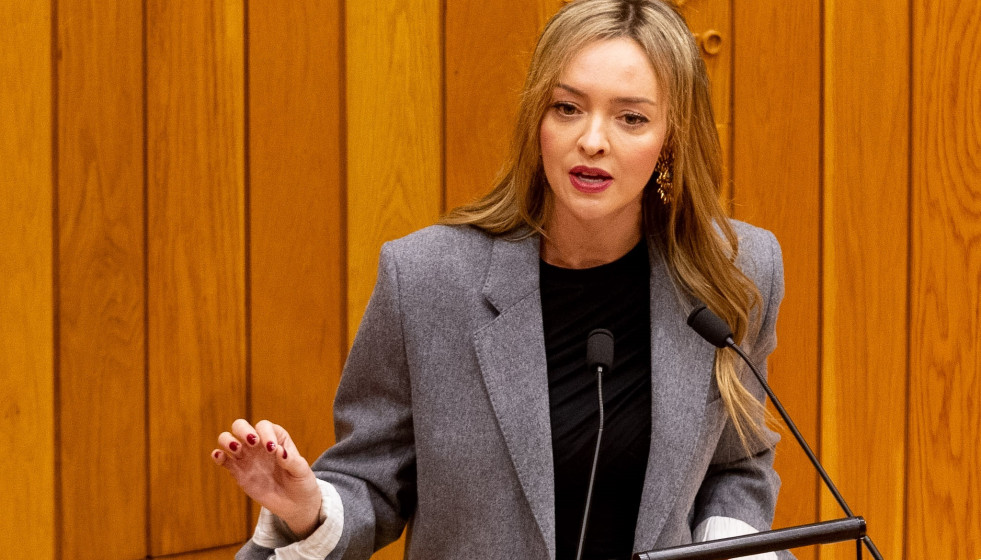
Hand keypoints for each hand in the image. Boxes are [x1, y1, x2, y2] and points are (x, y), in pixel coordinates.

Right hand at [212, 419, 322, 537]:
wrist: (295, 504)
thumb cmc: (301, 482)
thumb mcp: (302, 471)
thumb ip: (292, 461)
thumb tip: (280, 452)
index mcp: (276, 438)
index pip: (264, 426)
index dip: (265, 434)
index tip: (271, 449)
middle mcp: (258, 444)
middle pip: (241, 426)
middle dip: (243, 430)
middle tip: (252, 443)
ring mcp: (246, 457)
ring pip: (227, 440)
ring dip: (227, 441)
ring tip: (236, 450)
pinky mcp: (238, 472)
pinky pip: (223, 460)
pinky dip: (218, 456)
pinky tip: (219, 457)